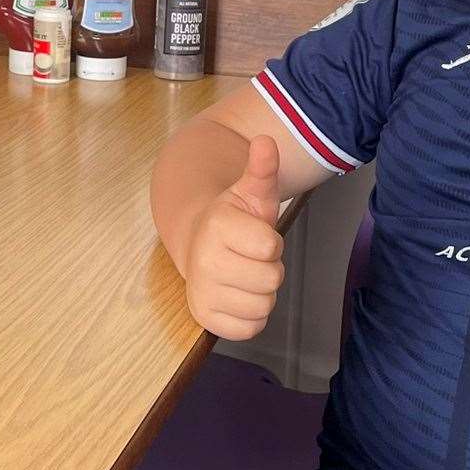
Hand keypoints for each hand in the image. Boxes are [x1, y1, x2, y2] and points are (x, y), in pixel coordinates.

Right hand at [182, 136, 284, 339]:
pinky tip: (237, 294)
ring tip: (243, 274)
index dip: (270, 241)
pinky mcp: (205, 318)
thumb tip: (266, 141)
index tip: (254, 234)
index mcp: (218, 226)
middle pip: (270, 280)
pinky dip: (250, 315)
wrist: (198, 243)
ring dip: (260, 292)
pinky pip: (250, 328)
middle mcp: (205, 261)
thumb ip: (262, 168)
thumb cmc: (233, 220)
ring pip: (263, 306)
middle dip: (268, 268)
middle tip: (250, 257)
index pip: (270, 246)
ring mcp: (202, 292)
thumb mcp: (251, 192)